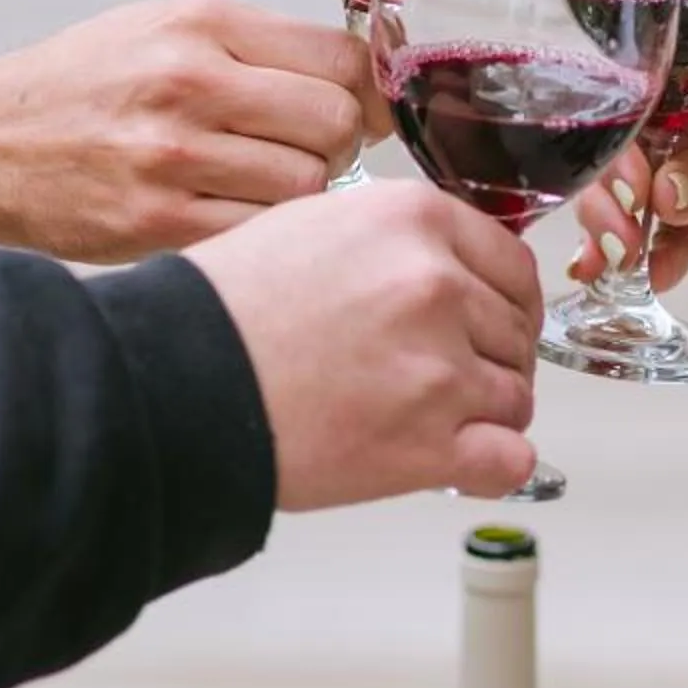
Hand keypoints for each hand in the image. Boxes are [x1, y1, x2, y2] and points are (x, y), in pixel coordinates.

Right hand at [0, 0, 388, 260]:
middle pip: (335, 122)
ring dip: (304, 195)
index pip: (339, 57)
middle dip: (339, 145)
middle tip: (311, 154)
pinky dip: (269, 234)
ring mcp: (174, 157)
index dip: (363, 91)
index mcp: (201, 24)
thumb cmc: (88, 86)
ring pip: (309, 185)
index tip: (357, 110)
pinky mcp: (160, 221)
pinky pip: (263, 233)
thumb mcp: (167, 28)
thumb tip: (367, 82)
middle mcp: (189, 82)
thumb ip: (262, 47)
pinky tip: (241, 218)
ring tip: (264, 186)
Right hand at [188, 183, 542, 505]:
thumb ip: (393, 241)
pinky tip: (458, 461)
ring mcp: (438, 368)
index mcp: (411, 220)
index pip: (510, 262)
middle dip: (488, 358)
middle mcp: (434, 286)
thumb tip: (446, 271)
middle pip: (514, 331)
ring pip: (515, 396)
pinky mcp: (428, 445)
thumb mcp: (313, 227)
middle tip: (442, 378)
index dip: (504, 301)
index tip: (491, 322)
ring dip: (483, 413)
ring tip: (426, 419)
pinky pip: (509, 459)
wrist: (172, 386)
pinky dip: (492, 467)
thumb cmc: (221, 314)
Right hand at [566, 56, 687, 292]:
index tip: (629, 183)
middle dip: (610, 197)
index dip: (624, 141)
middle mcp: (687, 119)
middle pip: (625, 152)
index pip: (644, 101)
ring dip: (622, 234)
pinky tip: (651, 276)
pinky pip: (672, 237)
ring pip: (635, 199)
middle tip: (620, 235)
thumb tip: (665, 194)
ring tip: (621, 262)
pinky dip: (660, 259)